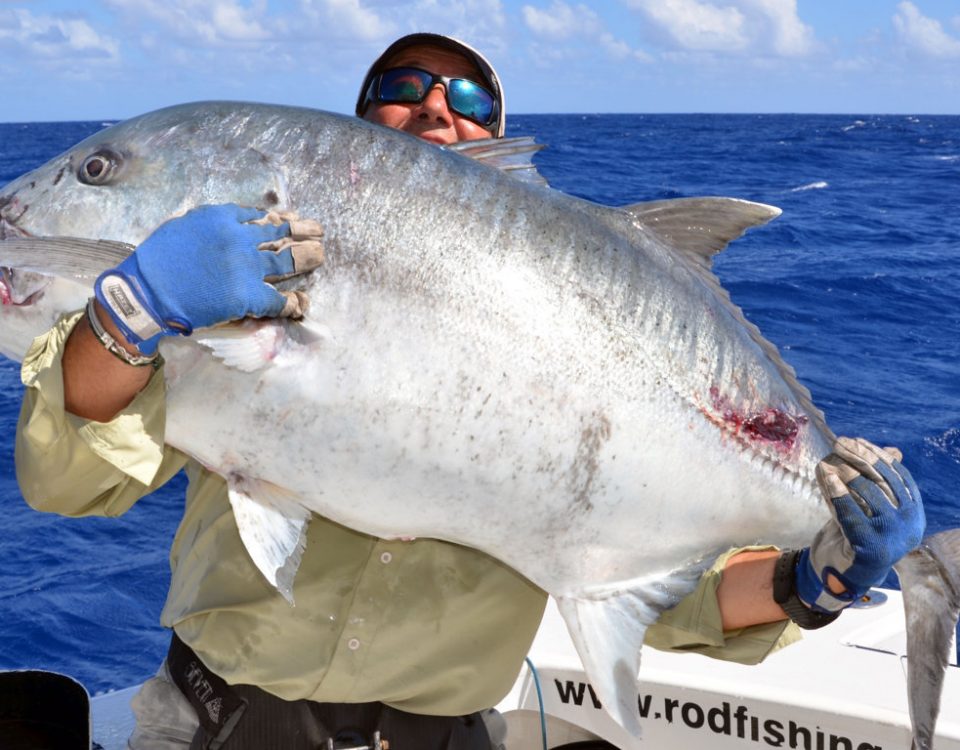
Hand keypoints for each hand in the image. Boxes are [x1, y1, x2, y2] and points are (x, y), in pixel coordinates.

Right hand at [95, 204, 323, 353]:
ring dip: (308, 257)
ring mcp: (247, 267)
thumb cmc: (158, 260)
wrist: (148, 291)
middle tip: (319, 231)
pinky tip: (303, 303)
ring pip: (287, 260)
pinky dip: (293, 302)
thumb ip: (210, 223)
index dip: (279, 218)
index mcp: (222, 218)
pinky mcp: (248, 295)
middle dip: (303, 231)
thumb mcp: (183, 226)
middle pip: (280, 233)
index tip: (289, 218)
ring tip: (321, 255)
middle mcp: (239, 238)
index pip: (258, 215)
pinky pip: (278, 300)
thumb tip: (231, 222)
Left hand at [796, 437, 924, 612]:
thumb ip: (881, 482)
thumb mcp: (872, 507)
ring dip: (847, 473)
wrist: (848, 573)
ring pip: (870, 495)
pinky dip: (839, 494)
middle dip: (861, 458)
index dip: (878, 456)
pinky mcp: (871, 547)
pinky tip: (828, 478)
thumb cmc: (859, 535)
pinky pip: (853, 514)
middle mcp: (909, 525)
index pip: (899, 476)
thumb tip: (892, 450)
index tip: (858, 441)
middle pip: (884, 482)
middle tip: (841, 443)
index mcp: (914, 513)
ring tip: (831, 460)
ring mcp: (892, 536)